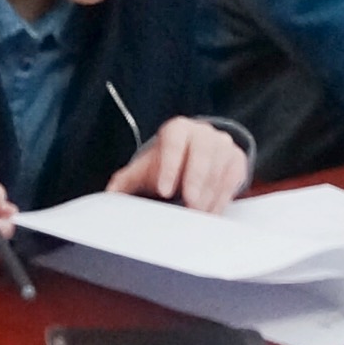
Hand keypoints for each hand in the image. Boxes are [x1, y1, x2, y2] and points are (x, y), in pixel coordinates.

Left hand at [108, 117, 249, 211]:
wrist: (196, 155)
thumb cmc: (166, 164)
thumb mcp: (144, 169)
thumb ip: (124, 181)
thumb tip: (106, 197)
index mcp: (177, 129)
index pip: (175, 142)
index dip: (170, 165)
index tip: (164, 191)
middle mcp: (202, 132)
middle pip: (202, 152)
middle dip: (196, 179)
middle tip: (190, 203)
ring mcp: (223, 144)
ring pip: (219, 167)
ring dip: (209, 194)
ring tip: (198, 215)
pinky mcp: (237, 160)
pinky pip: (232, 179)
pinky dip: (222, 198)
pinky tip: (210, 213)